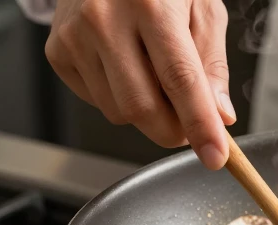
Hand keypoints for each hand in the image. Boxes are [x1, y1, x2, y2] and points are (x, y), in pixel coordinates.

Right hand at [45, 0, 233, 168]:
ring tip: (155, 77)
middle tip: (190, 124)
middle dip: (174, 130)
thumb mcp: (202, 9)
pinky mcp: (57, 51)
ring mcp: (75, 36)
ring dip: (147, 114)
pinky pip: (97, 102)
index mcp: (151, 4)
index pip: (180, 79)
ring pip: (119, 112)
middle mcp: (105, 19)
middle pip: (142, 107)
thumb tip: (219, 116)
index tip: (215, 157)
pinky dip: (119, 99)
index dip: (199, 124)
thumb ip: (212, 64)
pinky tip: (126, 68)